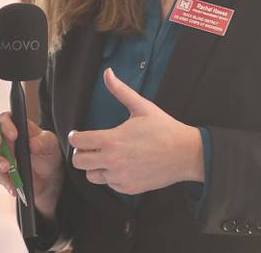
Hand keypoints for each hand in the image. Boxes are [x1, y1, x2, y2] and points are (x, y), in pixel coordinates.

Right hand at [0, 111, 63, 217]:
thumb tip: (32, 144)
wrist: (48, 179)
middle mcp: (2, 137)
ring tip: (8, 168)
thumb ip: (43, 141)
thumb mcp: (51, 145)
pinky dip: (3, 180)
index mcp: (15, 125)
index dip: (5, 124)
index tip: (14, 135)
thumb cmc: (47, 153)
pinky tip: (13, 186)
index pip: (3, 118)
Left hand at [69, 67, 203, 194]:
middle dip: (80, 153)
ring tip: (105, 157)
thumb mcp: (142, 107)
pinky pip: (109, 184)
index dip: (75, 137)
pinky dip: (111, 176)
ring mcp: (120, 177)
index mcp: (111, 140)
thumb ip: (121, 90)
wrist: (185, 153)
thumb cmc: (164, 128)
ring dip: (94, 166)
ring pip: (91, 176)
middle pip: (78, 162)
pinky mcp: (128, 188)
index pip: (77, 142)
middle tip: (89, 146)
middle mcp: (112, 161)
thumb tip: (108, 72)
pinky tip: (121, 166)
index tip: (79, 135)